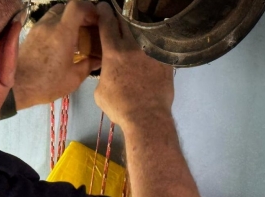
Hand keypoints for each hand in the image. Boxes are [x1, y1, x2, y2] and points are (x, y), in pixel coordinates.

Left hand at [13, 1, 101, 110]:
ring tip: (77, 35)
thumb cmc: (47, 84)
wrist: (16, 88)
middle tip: (90, 28)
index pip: (77, 6)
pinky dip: (59, 26)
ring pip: (57, 13)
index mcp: (63, 33)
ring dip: (68, 19)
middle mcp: (49, 25)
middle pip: (68, 7)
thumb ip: (88, 64)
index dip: (90, 8)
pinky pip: (48, 22)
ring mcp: (38, 28)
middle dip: (81, 15)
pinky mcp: (32, 33)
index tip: (98, 19)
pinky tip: (64, 42)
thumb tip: (98, 59)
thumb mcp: (74, 78)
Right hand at [94, 2, 173, 128]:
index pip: (107, 23)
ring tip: (134, 28)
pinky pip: (157, 45)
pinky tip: (151, 44)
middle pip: (125, 22)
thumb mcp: (100, 91)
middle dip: (119, 15)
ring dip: (137, 28)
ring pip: (143, 32)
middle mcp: (132, 46)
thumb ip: (104, 74)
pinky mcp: (164, 61)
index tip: (103, 6)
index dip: (104, 11)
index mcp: (113, 52)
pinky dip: (152, 43)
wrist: (147, 117)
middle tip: (117, 14)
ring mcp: (150, 52)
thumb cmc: (119, 106)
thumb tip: (109, 71)